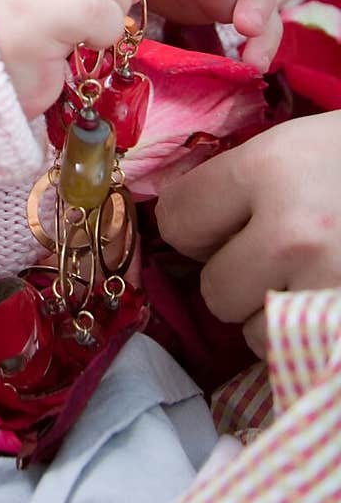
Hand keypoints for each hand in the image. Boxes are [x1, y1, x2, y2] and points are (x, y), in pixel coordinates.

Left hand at [156, 112, 340, 357]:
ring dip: (277, 314)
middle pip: (213, 288)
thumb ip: (241, 180)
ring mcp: (330, 290)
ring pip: (254, 333)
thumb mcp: (301, 144)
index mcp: (272, 168)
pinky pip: (297, 359)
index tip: (228, 219)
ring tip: (324, 272)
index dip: (199, 223)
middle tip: (286, 250)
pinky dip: (311, 341)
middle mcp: (295, 232)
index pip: (177, 220)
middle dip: (240, 275)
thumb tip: (178, 223)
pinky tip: (332, 299)